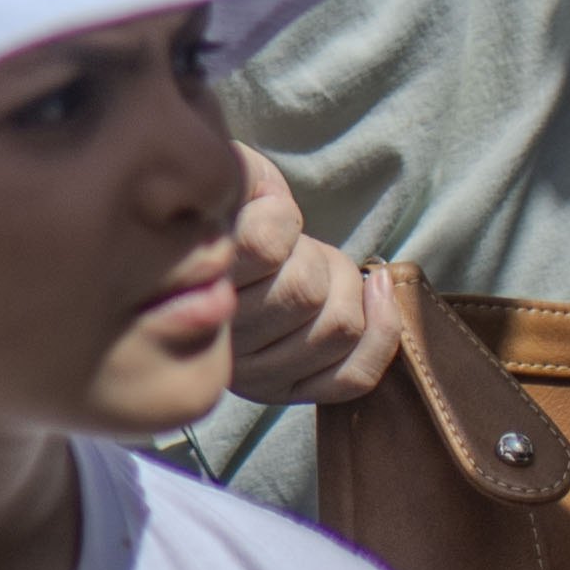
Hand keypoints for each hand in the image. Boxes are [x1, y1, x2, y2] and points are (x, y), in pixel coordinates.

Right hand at [223, 144, 402, 405]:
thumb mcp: (225, 180)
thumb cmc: (228, 211)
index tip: (268, 208)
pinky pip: (352, 376)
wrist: (212, 257)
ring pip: (337, 329)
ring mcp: (251, 374)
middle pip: (305, 292)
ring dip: (346, 286)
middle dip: (316, 256)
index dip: (279, 216)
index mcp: (187, 280)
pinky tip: (377, 293)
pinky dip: (382, 332)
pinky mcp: (285, 392)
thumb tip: (269, 198)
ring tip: (324, 269)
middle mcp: (216, 339)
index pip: (263, 247)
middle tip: (298, 247)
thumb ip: (240, 178)